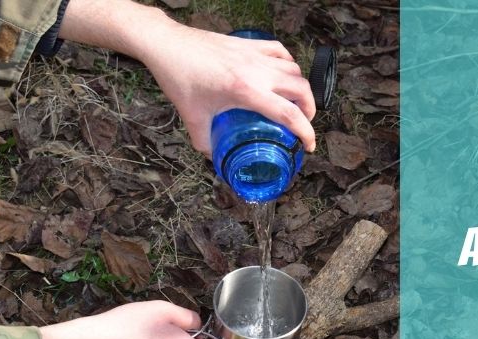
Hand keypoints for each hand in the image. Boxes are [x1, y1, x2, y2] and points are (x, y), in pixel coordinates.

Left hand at [59, 0, 316, 156]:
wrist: (167, 45)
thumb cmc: (179, 78)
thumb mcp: (192, 116)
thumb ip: (204, 141)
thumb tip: (214, 156)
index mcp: (246, 91)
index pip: (288, 114)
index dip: (305, 132)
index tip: (308, 145)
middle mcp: (257, 71)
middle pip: (300, 89)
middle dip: (309, 109)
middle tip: (304, 122)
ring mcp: (254, 55)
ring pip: (293, 68)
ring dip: (300, 86)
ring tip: (295, 100)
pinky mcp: (248, 44)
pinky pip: (279, 50)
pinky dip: (288, 62)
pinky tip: (283, 72)